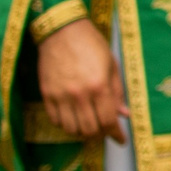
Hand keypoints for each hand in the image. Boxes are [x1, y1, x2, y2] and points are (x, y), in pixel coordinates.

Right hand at [36, 17, 126, 141]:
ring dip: (82, 132)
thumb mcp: (111, 65)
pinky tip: (73, 118)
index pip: (108, 121)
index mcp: (99, 86)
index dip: (116, 134)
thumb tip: (124, 114)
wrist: (61, 30)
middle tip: (105, 131)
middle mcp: (79, 94)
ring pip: (71, 129)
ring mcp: (60, 95)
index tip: (121, 140)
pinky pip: (55, 120)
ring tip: (89, 125)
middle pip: (90, 130)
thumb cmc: (91, 44)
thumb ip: (117, 92)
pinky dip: (65, 125)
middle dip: (100, 135)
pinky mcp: (46, 94)